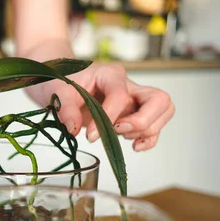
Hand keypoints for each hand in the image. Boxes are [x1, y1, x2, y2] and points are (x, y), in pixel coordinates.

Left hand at [42, 63, 174, 150]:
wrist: (61, 82)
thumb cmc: (61, 82)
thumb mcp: (56, 92)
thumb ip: (65, 108)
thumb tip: (74, 128)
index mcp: (110, 74)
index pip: (121, 95)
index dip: (109, 117)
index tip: (91, 135)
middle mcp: (129, 85)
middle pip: (159, 99)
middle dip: (142, 121)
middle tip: (118, 130)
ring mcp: (135, 100)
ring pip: (163, 111)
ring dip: (146, 130)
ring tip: (121, 135)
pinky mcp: (134, 115)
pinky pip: (155, 126)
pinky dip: (149, 139)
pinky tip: (133, 146)